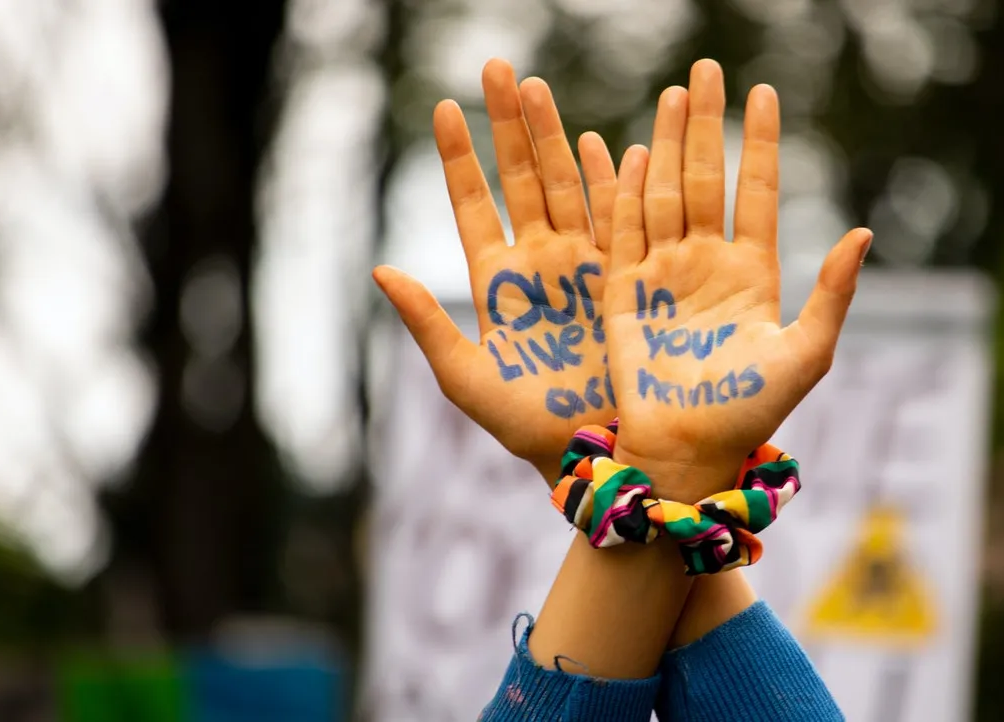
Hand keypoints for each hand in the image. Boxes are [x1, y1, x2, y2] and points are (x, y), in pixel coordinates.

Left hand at [374, 59, 617, 479]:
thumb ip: (427, 324)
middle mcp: (539, 264)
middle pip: (521, 180)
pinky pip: (616, 220)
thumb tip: (380, 270)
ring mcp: (582, 266)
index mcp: (497, 283)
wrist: (594, 449)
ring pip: (567, 187)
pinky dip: (610, 181)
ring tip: (539, 88)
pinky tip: (601, 142)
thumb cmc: (526, 426)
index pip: (474, 206)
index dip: (461, 159)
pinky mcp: (623, 279)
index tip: (446, 109)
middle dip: (510, 126)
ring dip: (554, 138)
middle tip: (499, 68)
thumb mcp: (467, 380)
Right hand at [605, 60, 870, 501]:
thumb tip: (865, 232)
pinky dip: (626, 192)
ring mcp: (662, 274)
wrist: (688, 452)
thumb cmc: (751, 412)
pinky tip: (632, 152)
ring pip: (664, 193)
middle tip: (706, 68)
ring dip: (668, 143)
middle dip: (706, 124)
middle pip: (705, 178)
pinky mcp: (624, 293)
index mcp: (752, 273)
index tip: (765, 93)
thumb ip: (833, 294)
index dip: (760, 142)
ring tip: (673, 94)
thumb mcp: (806, 354)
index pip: (756, 191)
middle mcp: (706, 263)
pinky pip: (623, 232)